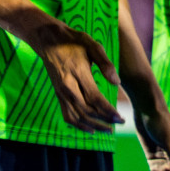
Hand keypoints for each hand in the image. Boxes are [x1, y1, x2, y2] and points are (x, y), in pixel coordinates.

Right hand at [22, 17, 123, 132]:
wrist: (49, 40)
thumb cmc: (74, 41)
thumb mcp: (92, 45)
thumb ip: (105, 63)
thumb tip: (117, 82)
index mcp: (78, 73)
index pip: (95, 98)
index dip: (108, 111)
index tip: (120, 118)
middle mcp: (67, 86)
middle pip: (87, 110)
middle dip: (104, 120)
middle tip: (119, 123)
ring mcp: (61, 92)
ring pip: (77, 116)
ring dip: (93, 125)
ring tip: (108, 129)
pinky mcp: (58, 95)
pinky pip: (67, 115)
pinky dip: (79, 125)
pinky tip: (90, 129)